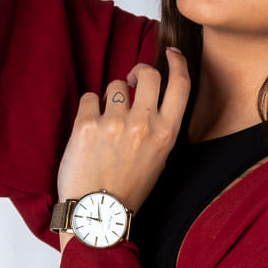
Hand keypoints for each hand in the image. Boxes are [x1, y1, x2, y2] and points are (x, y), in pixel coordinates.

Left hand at [57, 47, 190, 233]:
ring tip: (106, 123)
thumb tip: (148, 93)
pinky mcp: (87, 124)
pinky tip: (90, 131)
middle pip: (148, 73)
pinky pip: (89, 97)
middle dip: (139, 72)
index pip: (181, 85)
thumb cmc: (128, 188)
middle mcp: (144, 124)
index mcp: (166, 134)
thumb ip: (158, 125)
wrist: (98, 212)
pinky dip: (89, 109)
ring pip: (115, 85)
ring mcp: (115, 123)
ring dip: (111, 97)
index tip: (172, 54)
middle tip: (132, 81)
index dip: (178, 63)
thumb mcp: (158, 158)